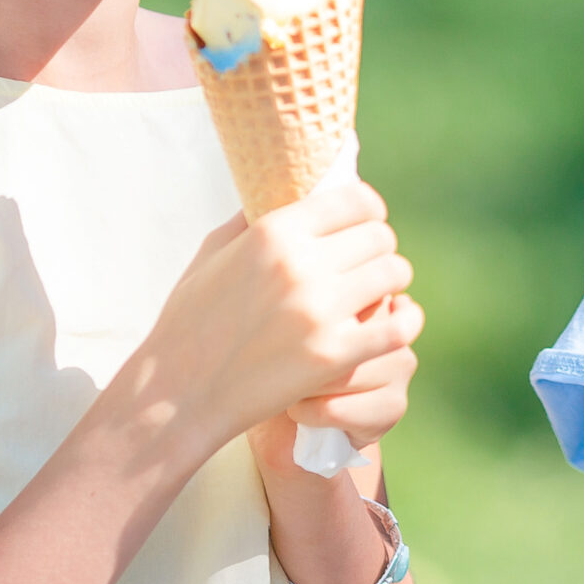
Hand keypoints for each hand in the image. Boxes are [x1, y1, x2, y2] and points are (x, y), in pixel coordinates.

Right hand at [127, 180, 416, 453]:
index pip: (357, 199)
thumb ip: (252, 218)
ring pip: (394, 273)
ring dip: (390, 283)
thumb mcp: (212, 253)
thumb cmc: (190, 322)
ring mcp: (320, 310)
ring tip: (376, 295)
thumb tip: (287, 189)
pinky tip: (395, 322)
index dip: (369, 211)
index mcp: (274, 232)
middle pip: (380, 236)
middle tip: (367, 266)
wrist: (177, 393)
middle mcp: (301, 263)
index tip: (365, 225)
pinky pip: (399, 325)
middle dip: (379, 248)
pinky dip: (405, 321)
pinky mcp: (334, 354)